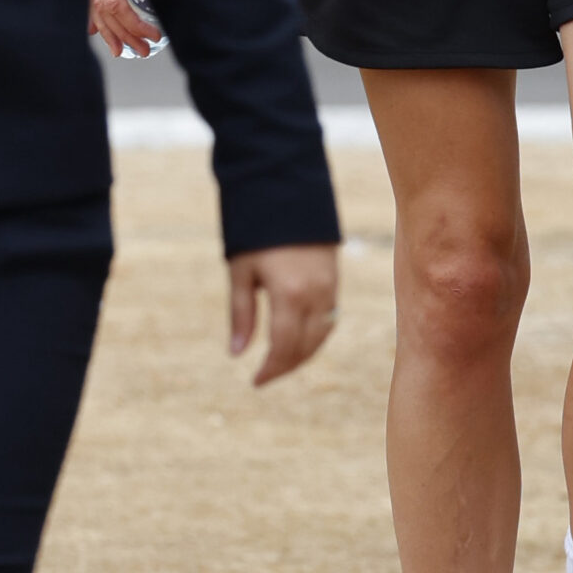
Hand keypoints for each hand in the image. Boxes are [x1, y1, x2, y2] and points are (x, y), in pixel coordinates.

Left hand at [228, 244, 339, 386]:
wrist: (286, 191)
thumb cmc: (256, 232)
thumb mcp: (241, 272)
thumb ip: (241, 314)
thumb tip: (237, 354)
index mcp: (289, 294)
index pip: (284, 347)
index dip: (271, 369)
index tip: (255, 382)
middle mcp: (315, 294)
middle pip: (306, 346)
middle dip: (286, 366)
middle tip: (265, 376)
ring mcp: (330, 286)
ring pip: (322, 335)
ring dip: (303, 354)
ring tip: (281, 362)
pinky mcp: (335, 278)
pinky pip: (330, 318)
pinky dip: (315, 335)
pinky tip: (298, 339)